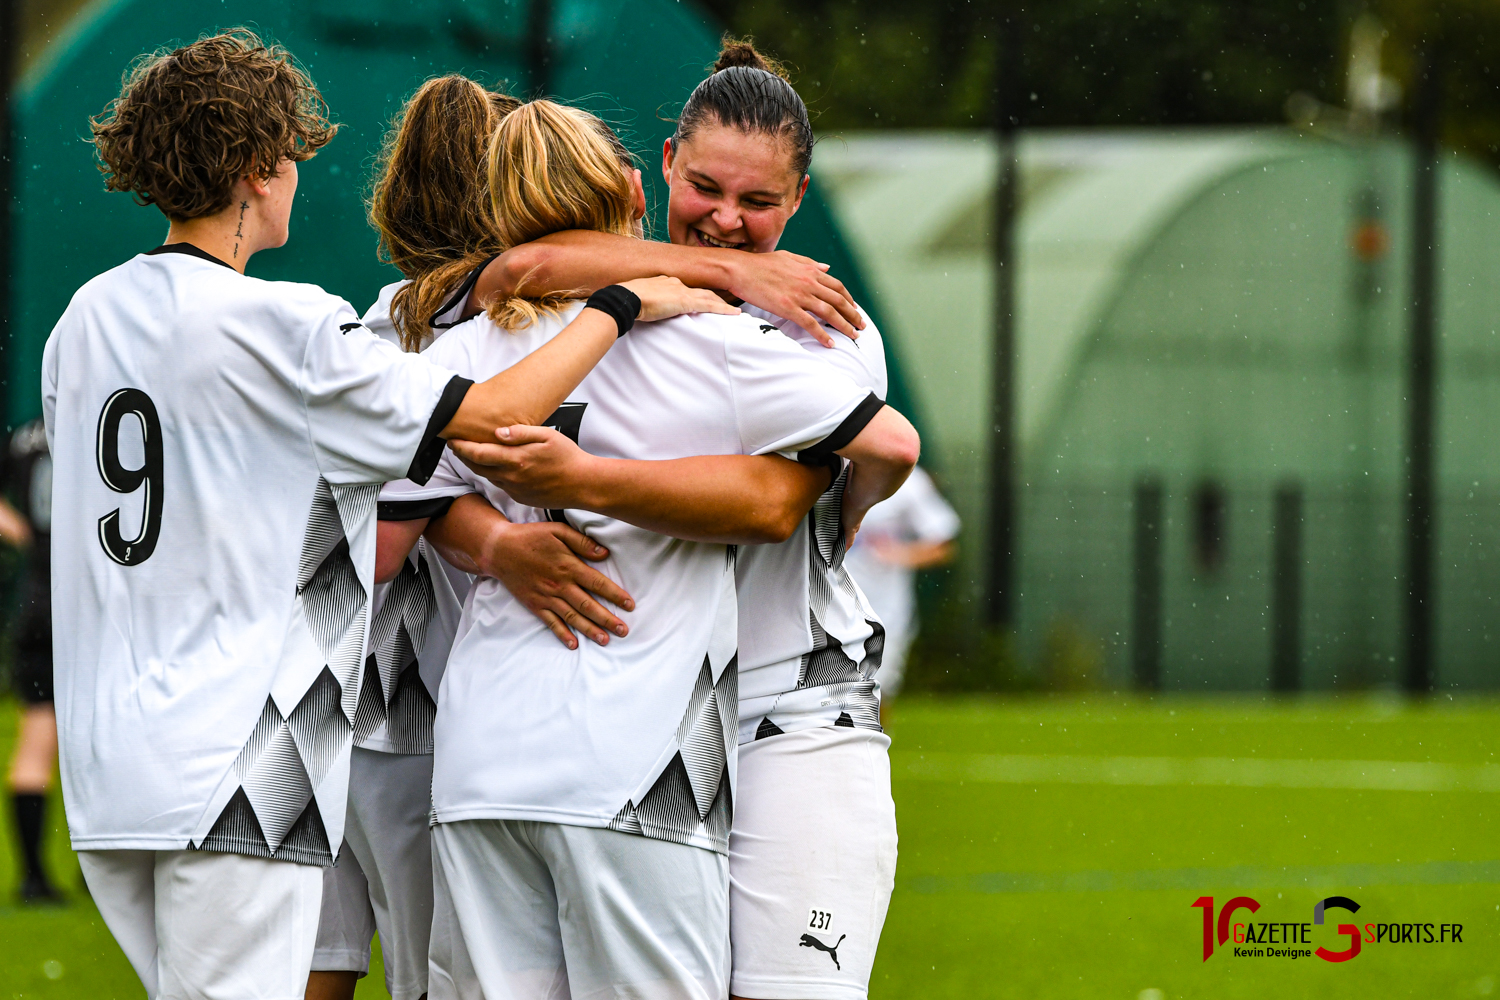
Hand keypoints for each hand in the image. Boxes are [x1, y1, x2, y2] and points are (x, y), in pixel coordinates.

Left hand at [449, 426, 597, 508]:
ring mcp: (515, 490)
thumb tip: (497, 432)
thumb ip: (521, 433)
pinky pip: (501, 485)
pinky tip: (497, 467)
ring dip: (478, 466)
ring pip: (488, 477)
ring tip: (473, 453)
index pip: (478, 454)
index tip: (452, 439)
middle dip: (464, 456)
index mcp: (515, 460)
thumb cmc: (568, 457)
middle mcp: (511, 478)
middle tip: (457, 444)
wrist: (583, 484)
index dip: (462, 447)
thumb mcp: (547, 436)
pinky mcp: (521, 498)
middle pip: (477, 467)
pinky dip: (494, 475)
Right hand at [482, 520, 634, 649]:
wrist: (499, 549)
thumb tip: (604, 553)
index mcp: (568, 566)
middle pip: (588, 605)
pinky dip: (562, 634)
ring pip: (572, 617)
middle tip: (624, 631)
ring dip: (590, 630)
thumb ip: (582, 542)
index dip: (615, 595)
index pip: (597, 583)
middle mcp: (559, 585)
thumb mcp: (558, 530)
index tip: (630, 605)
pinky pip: (550, 622)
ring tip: (605, 640)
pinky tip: (574, 644)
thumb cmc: (531, 537)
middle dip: (608, 619)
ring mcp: (546, 597)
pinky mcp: (535, 604)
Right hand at [620, 275, 740, 322]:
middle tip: (727, 303)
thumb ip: (647, 303)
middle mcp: (676, 283)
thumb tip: (645, 310)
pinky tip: (734, 313)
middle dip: (715, 297)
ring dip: (722, 304)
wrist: (625, 297)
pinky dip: (723, 309)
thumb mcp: (640, 299)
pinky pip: (709, 305)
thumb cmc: (627, 300)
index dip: (698, 294)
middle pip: (701, 290)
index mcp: (665, 282)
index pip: (687, 288)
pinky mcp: (685, 301)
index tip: (705, 299)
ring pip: (708, 297)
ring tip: (735, 311)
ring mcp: (681, 291)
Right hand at [726, 250, 863, 346]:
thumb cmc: (761, 263)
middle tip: (861, 326)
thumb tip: (827, 267)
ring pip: (829, 313)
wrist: (740, 269)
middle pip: (838, 301)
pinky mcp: (788, 308)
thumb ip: (809, 263)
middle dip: (853, 315)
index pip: (837, 286)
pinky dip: (822, 335)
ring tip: (853, 336)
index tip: (854, 309)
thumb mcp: (789, 257)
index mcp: (810, 271)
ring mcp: (799, 296)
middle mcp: (809, 283)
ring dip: (844, 326)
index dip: (848, 299)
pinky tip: (830, 344)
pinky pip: (810, 324)